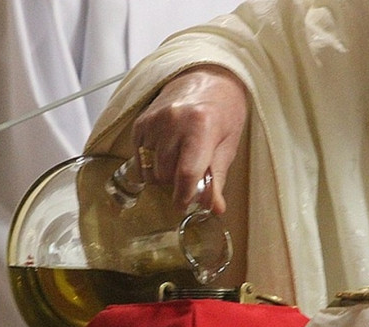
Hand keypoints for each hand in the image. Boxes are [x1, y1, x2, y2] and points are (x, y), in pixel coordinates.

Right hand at [131, 64, 247, 213]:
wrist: (207, 75)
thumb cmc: (223, 109)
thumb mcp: (228, 143)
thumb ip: (217, 178)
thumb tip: (214, 208)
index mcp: (201, 126)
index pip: (186, 174)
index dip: (184, 196)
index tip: (184, 206)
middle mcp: (173, 121)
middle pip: (165, 175)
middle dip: (176, 183)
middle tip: (189, 175)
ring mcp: (153, 121)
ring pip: (151, 170)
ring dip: (163, 174)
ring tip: (178, 160)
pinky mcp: (140, 123)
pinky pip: (140, 158)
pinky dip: (152, 163)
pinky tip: (166, 151)